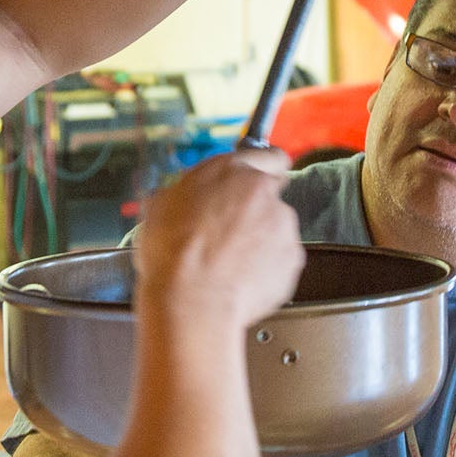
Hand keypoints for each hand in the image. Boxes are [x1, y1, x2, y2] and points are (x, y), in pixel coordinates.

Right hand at [133, 148, 303, 330]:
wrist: (191, 301)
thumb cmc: (172, 255)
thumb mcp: (162, 205)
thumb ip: (190, 192)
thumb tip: (186, 198)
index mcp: (232, 170)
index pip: (270, 155)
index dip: (263, 169)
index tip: (258, 180)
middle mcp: (264, 192)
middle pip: (271, 195)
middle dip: (255, 210)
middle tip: (229, 232)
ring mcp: (283, 225)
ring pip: (277, 228)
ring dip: (261, 240)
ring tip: (230, 263)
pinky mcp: (293, 258)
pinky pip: (282, 259)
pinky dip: (267, 267)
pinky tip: (240, 278)